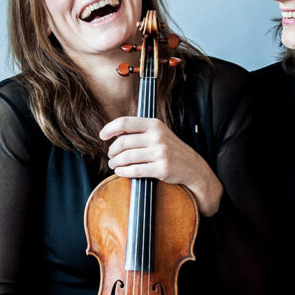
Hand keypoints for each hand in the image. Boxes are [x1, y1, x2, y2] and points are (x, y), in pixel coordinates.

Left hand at [100, 117, 221, 215]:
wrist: (192, 166)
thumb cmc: (169, 149)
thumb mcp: (158, 133)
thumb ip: (138, 131)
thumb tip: (113, 132)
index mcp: (154, 124)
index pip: (125, 122)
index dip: (109, 128)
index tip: (102, 135)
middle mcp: (157, 136)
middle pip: (122, 142)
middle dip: (112, 151)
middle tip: (111, 156)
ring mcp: (160, 152)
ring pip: (126, 157)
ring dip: (115, 162)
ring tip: (114, 164)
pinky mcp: (161, 168)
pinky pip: (135, 170)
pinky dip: (123, 172)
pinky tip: (120, 172)